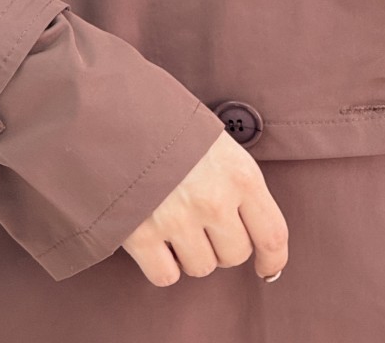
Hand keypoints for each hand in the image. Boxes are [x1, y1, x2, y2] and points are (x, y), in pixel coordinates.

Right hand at [119, 128, 288, 285]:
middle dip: (221, 245)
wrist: (111, 109)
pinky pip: (165, 276)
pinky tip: (154, 239)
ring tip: (173, 221)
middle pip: (234, 254)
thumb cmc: (166, 120)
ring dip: (190, 253)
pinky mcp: (141, 234)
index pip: (272, 234)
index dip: (273, 258)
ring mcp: (177, 219)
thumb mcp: (213, 139)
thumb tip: (251, 226)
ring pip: (201, 267)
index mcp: (238, 173)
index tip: (267, 268)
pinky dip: (161, 265)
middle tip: (201, 222)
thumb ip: (233, 179)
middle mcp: (214, 200)